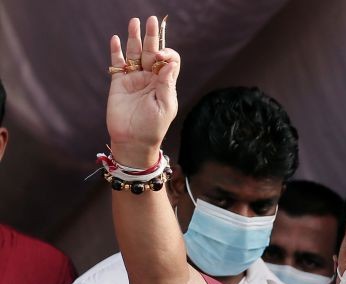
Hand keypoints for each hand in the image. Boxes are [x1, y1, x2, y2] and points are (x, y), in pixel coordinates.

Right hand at [107, 16, 180, 166]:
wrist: (134, 141)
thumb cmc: (153, 127)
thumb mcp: (165, 106)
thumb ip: (166, 84)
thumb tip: (170, 63)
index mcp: (165, 83)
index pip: (168, 60)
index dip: (166, 54)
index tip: (161, 57)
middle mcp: (150, 78)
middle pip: (151, 52)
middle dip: (152, 36)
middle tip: (150, 20)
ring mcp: (134, 79)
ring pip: (134, 54)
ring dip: (134, 38)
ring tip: (134, 22)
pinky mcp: (118, 84)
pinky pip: (117, 64)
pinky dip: (116, 52)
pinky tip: (115, 40)